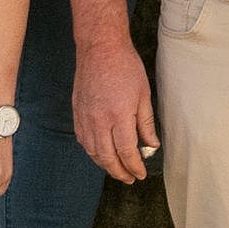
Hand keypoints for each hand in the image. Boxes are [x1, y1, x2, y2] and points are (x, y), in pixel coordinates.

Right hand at [74, 32, 160, 183]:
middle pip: (107, 157)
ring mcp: (85, 117)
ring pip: (93, 151)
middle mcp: (99, 120)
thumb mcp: (143, 95)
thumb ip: (146, 123)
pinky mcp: (77, 112)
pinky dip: (92, 151)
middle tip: (129, 179)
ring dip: (105, 165)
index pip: (126, 152)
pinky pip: (83, 139)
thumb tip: (152, 145)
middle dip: (119, 172)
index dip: (134, 166)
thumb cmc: (125, 67)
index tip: (140, 174)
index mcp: (119, 116)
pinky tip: (100, 153)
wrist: (99, 49)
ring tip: (117, 170)